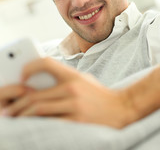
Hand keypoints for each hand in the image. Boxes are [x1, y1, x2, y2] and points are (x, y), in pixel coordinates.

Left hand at [0, 57, 135, 127]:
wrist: (122, 108)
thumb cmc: (99, 94)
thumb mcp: (82, 80)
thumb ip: (62, 80)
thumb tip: (37, 85)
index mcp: (73, 75)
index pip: (46, 63)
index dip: (29, 67)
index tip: (20, 75)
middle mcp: (72, 89)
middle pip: (34, 94)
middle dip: (14, 101)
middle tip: (2, 107)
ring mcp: (74, 106)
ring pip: (38, 110)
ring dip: (20, 115)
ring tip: (9, 117)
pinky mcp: (77, 122)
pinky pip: (49, 124)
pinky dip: (35, 125)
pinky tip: (27, 126)